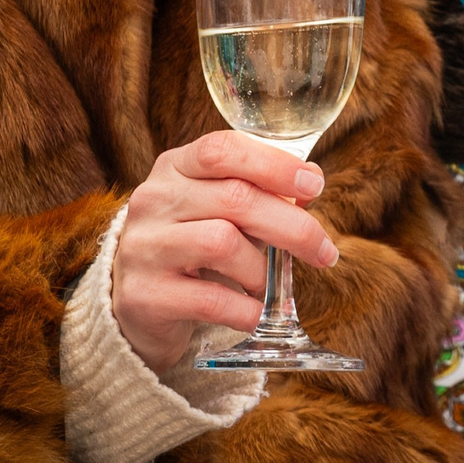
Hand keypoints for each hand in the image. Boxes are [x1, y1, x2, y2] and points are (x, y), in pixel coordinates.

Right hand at [112, 130, 337, 373]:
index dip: (274, 164)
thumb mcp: (218, 206)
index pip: (222, 149)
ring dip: (262, 270)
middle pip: (235, 199)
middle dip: (292, 226)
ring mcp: (143, 247)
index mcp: (175, 168)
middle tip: (324, 251)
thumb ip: (258, 191)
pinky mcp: (143, 295)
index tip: (314, 186)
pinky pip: (210, 299)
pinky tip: (256, 313)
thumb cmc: (192, 244)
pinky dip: (245, 309)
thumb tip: (310, 187)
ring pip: (222, 244)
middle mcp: (153, 201)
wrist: (139, 303)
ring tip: (269, 285)